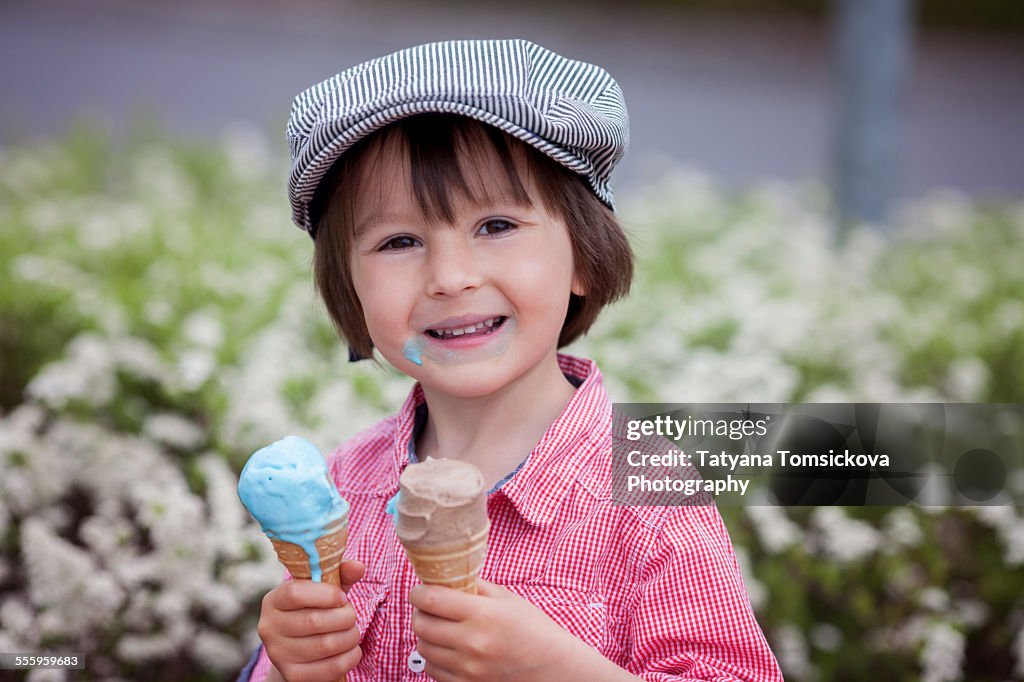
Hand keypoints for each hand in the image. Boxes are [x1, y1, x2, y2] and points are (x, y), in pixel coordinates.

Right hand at [258, 560, 365, 681]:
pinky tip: (351, 650)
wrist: (301, 648)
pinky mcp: (293, 676)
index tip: (342, 597)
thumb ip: (340, 574)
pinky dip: (350, 657)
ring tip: (352, 631)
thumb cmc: (316, 610)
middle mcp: (269, 628)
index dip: (326, 594)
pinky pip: (330, 668)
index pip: (295, 593)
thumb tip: (358, 567)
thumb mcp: (324, 589)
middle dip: (344, 616)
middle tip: (351, 615)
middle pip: (314, 621)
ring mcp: (278, 655)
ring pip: (325, 645)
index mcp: (273, 601)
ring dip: (350, 636)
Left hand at [409, 579, 636, 681]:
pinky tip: (446, 648)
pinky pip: (432, 670)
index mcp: (484, 615)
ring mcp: (468, 669)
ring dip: (425, 634)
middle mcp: (472, 644)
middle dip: (420, 612)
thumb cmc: (533, 629)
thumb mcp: (506, 599)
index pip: (431, 600)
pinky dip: (433, 657)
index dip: (418, 592)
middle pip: (422, 625)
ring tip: (438, 627)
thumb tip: (445, 576)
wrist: (552, 668)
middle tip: (428, 607)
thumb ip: (474, 587)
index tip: (420, 590)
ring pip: (423, 648)